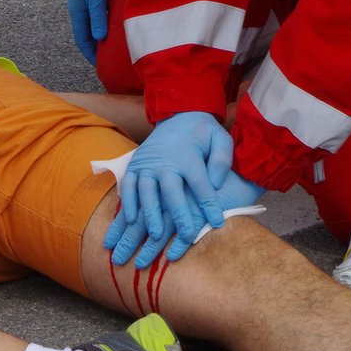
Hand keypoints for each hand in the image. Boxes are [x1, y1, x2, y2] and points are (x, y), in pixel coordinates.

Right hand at [65, 0, 110, 64]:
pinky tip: (114, 26)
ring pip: (94, 24)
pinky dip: (105, 23)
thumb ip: (98, 18)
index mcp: (77, 13)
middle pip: (88, 34)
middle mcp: (80, 10)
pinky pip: (99, 15)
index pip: (82, 40)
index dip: (90, 53)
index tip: (99, 64)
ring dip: (101, 35)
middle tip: (108, 57)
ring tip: (113, 44)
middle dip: (96, 46)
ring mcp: (86, 3)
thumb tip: (100, 38)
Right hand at [102, 111, 233, 267]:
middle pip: (172, 191)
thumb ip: (222, 158)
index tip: (216, 223)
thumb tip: (216, 183)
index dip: (209, 204)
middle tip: (188, 236)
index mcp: (189, 156)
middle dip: (180, 215)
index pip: (201, 184)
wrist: (178, 114)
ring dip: (151, 213)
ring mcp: (147, 163)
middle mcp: (166, 161)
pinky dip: (128, 202)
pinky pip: (129, 185)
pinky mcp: (134, 165)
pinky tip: (132, 220)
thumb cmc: (203, 132)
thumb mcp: (220, 138)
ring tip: (156, 234)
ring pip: (147, 191)